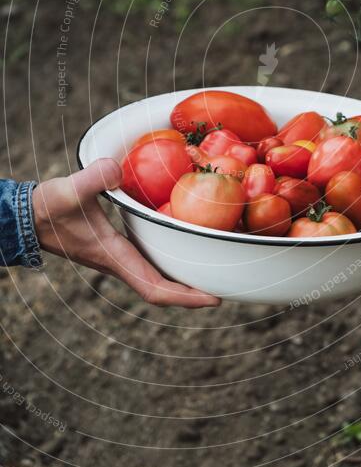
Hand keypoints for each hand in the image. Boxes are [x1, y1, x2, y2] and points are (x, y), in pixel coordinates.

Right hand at [32, 159, 220, 307]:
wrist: (28, 217)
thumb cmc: (47, 208)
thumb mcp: (70, 190)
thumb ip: (93, 178)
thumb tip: (117, 167)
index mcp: (115, 258)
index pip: (155, 288)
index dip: (185, 298)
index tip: (214, 300)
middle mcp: (120, 263)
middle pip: (163, 288)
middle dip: (193, 292)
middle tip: (225, 286)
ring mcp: (118, 256)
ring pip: (156, 275)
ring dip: (182, 278)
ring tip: (210, 269)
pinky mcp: (115, 246)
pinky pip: (149, 259)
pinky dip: (168, 258)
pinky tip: (180, 241)